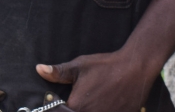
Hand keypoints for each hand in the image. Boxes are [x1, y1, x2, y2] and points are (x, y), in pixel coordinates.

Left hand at [36, 50, 157, 111]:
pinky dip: (101, 111)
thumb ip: (58, 73)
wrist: (135, 69)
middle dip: (70, 109)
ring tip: (93, 100)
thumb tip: (39, 69)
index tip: (60, 101)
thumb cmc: (106, 66)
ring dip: (87, 109)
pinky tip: (103, 103)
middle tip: (82, 97)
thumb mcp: (79, 66)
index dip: (57, 108)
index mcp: (76, 106)